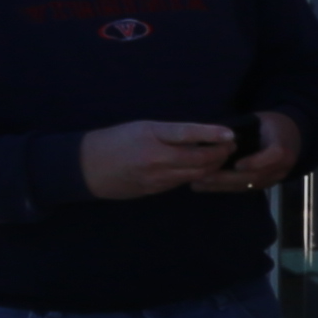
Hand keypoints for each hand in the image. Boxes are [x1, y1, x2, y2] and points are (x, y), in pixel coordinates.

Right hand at [80, 119, 238, 200]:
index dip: (211, 134)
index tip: (230, 134)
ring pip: (195, 173)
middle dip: (219, 153)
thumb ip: (169, 133)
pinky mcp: (155, 190)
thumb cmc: (115, 141)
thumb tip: (200, 136)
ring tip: (222, 155)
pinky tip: (204, 168)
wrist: (86, 167)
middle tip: (231, 145)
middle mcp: (155, 157)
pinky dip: (197, 174)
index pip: (187, 133)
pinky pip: (182, 182)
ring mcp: (155, 177)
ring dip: (212, 165)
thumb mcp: (141, 128)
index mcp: (150, 135)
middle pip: (198, 158)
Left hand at [203, 109, 307, 192]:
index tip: (237, 164)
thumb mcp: (259, 120)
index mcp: (284, 146)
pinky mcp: (264, 184)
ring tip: (199, 184)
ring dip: (223, 186)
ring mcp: (274, 178)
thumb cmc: (271, 124)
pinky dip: (225, 188)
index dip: (256, 161)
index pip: (275, 155)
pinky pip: (245, 188)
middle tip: (204, 177)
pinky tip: (207, 186)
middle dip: (228, 178)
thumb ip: (241, 127)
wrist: (292, 136)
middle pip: (257, 176)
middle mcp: (282, 166)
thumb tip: (214, 134)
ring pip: (248, 185)